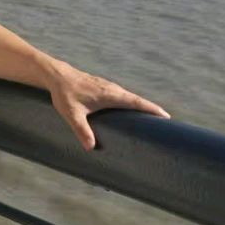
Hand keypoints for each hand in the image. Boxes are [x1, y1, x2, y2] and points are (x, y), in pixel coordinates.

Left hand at [46, 59, 168, 150]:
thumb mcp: (71, 114)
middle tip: (167, 123)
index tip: (166, 116)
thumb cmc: (65, 94)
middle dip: (152, 110)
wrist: (57, 76)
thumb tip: (91, 148)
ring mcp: (109, 87)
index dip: (151, 109)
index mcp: (110, 95)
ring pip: (130, 98)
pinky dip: (132, 103)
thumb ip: (81, 130)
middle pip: (137, 100)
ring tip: (154, 120)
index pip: (136, 102)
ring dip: (142, 106)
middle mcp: (113, 89)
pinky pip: (123, 96)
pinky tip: (132, 112)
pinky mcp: (104, 88)